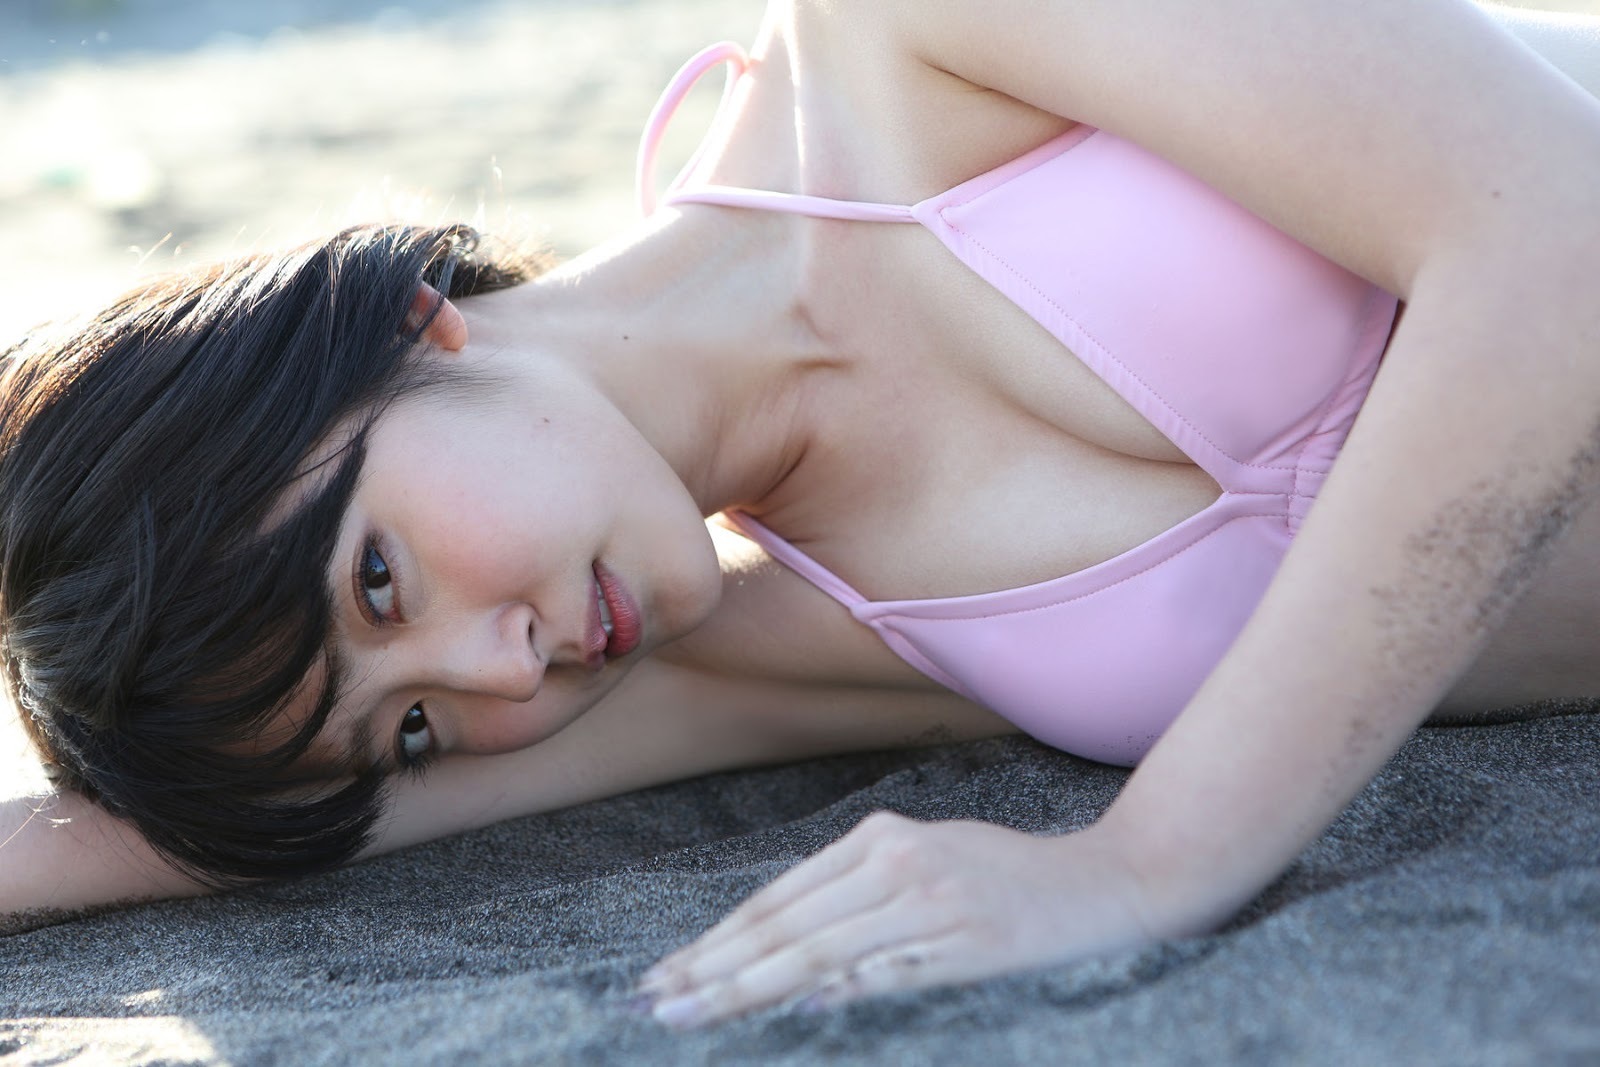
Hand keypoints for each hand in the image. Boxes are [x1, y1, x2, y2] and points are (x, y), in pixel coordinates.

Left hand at [636, 811, 1156, 1026]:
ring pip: (821, 952)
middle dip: (714, 968)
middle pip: (786, 926)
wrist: (1109, 880)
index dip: (717, 939)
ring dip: (751, 988)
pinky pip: (890, 973)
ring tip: (697, 1015)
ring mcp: (931, 902)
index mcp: (880, 839)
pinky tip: (796, 1008)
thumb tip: (793, 957)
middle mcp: (897, 863)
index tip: (667, 973)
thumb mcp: (927, 858)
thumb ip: (858, 894)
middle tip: (656, 1002)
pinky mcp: (968, 943)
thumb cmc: (1011, 874)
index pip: (778, 898)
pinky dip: (840, 991)